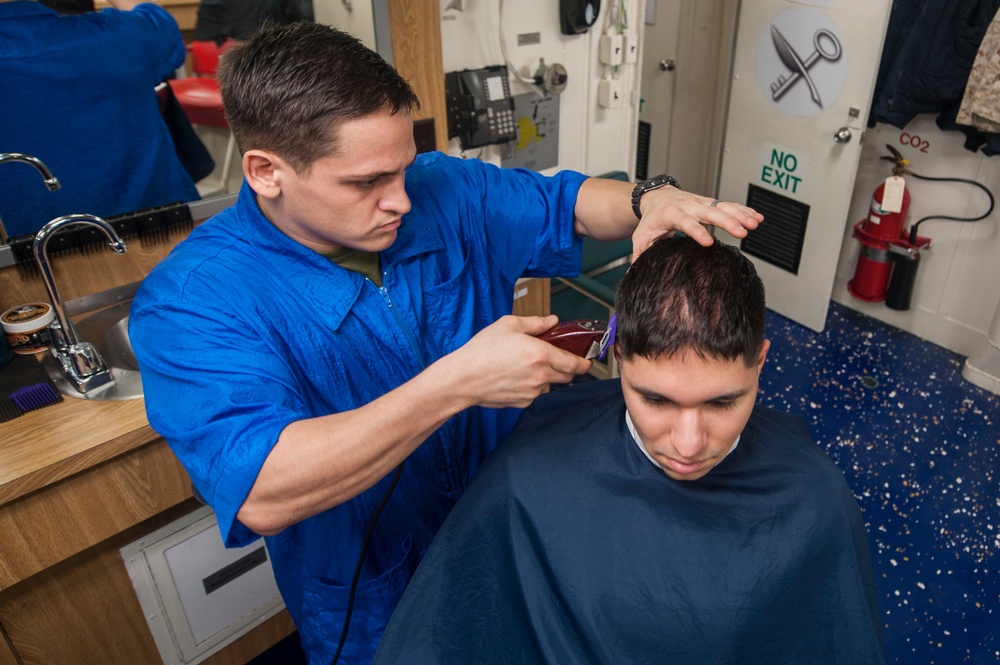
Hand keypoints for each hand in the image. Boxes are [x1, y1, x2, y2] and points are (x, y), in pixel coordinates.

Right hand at [446, 315, 592, 408]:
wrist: (463, 379)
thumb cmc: (482, 351)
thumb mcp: (508, 325)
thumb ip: (535, 322)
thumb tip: (552, 321)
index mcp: (541, 354)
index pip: (574, 363)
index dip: (584, 362)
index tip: (587, 359)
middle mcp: (540, 375)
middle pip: (567, 376)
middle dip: (566, 367)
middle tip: (555, 357)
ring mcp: (532, 391)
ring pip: (549, 384)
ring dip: (545, 375)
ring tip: (524, 364)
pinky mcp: (522, 402)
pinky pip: (534, 393)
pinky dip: (530, 385)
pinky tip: (514, 376)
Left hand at [633, 187, 761, 255]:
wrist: (655, 197)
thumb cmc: (650, 220)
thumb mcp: (641, 237)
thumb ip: (640, 255)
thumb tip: (633, 275)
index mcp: (671, 213)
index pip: (685, 221)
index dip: (696, 231)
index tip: (708, 241)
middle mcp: (688, 205)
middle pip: (709, 212)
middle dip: (726, 221)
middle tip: (742, 232)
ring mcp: (701, 203)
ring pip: (723, 206)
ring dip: (740, 214)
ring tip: (755, 224)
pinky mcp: (710, 203)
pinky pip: (729, 205)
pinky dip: (744, 210)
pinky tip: (757, 217)